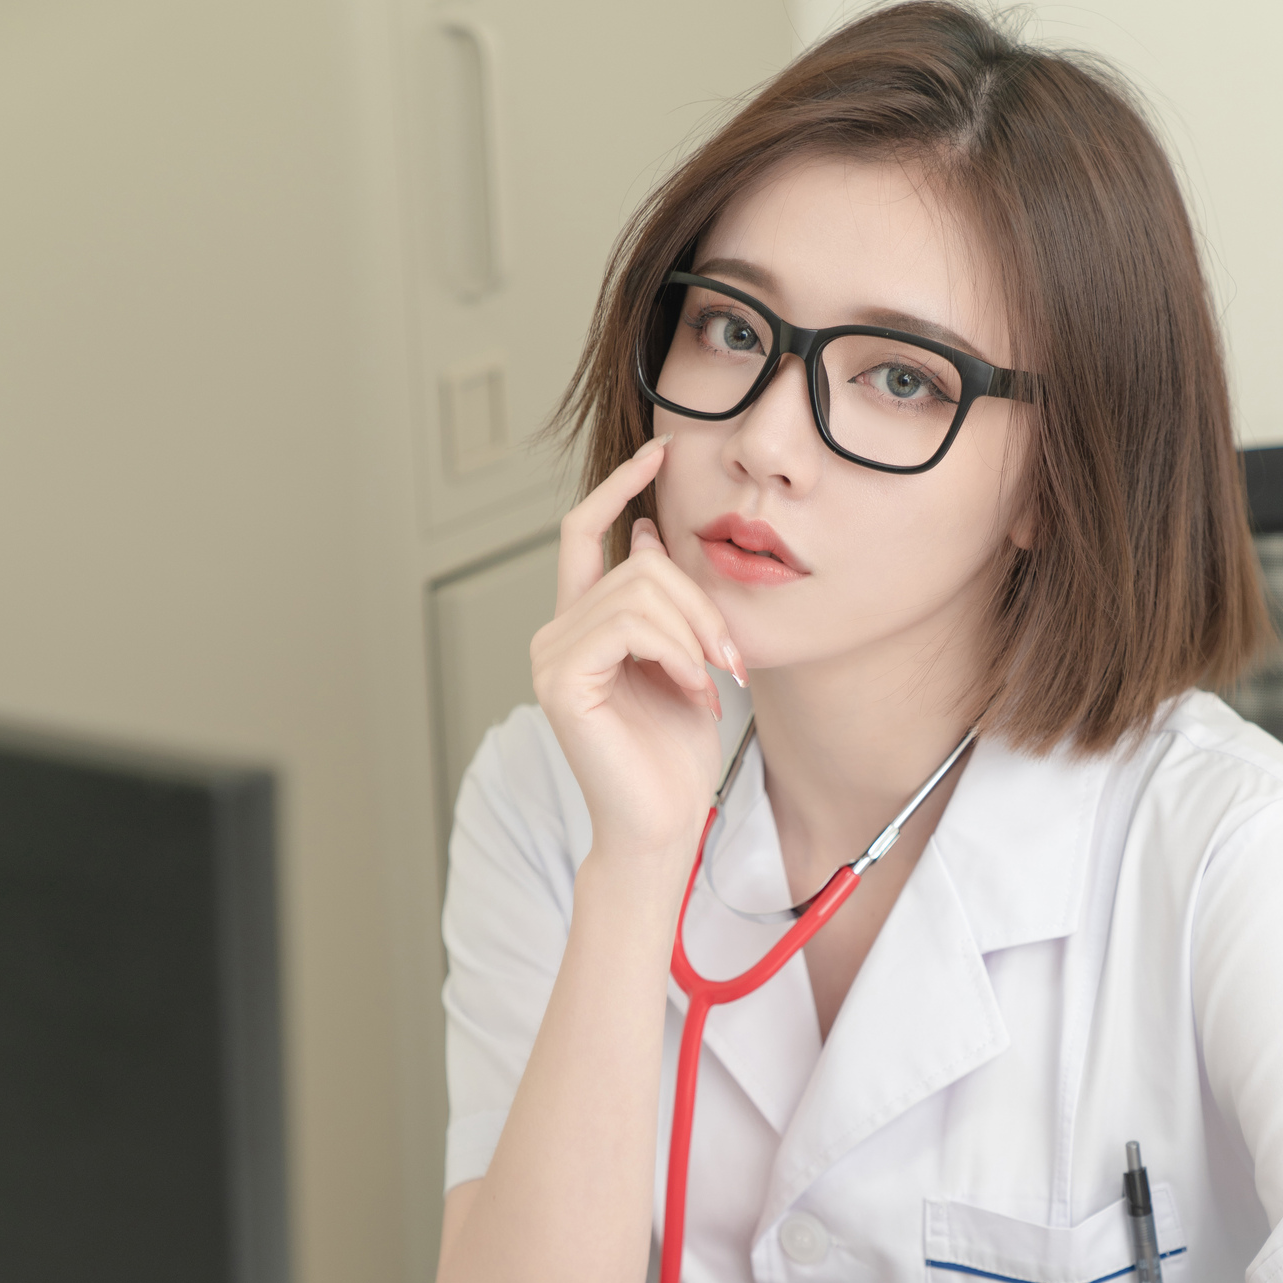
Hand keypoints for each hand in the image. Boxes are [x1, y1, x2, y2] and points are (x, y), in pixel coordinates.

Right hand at [531, 440, 747, 865]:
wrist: (662, 826)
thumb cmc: (674, 757)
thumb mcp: (683, 663)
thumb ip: (664, 604)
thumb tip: (648, 533)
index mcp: (582, 625)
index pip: (586, 531)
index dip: (619, 487)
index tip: (660, 456)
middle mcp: (556, 633)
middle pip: (637, 564)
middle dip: (699, 603)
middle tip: (730, 658)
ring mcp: (552, 656)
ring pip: (638, 591)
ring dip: (694, 632)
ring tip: (713, 681)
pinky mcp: (562, 680)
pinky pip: (628, 625)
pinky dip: (674, 652)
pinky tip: (690, 688)